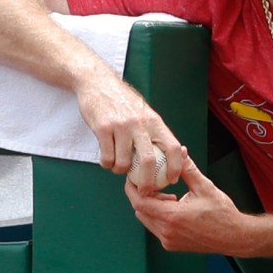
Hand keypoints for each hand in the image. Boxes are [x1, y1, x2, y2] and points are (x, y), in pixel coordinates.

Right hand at [75, 69, 184, 185]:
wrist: (97, 82)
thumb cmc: (122, 102)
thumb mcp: (144, 114)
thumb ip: (153, 133)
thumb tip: (166, 157)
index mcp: (155, 122)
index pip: (173, 147)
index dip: (176, 166)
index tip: (172, 179)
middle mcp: (140, 124)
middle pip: (148, 161)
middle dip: (147, 182)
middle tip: (144, 190)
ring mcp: (121, 126)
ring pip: (124, 163)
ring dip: (121, 171)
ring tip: (118, 168)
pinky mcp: (102, 128)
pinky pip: (107, 157)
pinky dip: (107, 164)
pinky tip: (107, 160)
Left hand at [125, 152, 252, 255]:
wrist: (235, 237)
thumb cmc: (223, 213)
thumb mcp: (205, 187)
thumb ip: (188, 169)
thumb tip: (179, 151)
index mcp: (172, 216)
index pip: (139, 202)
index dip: (132, 188)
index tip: (134, 177)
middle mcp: (167, 231)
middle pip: (140, 210)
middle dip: (143, 195)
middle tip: (153, 182)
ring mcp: (168, 240)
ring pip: (146, 220)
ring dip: (151, 206)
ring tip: (168, 195)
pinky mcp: (171, 245)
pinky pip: (156, 228)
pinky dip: (158, 216)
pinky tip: (174, 207)